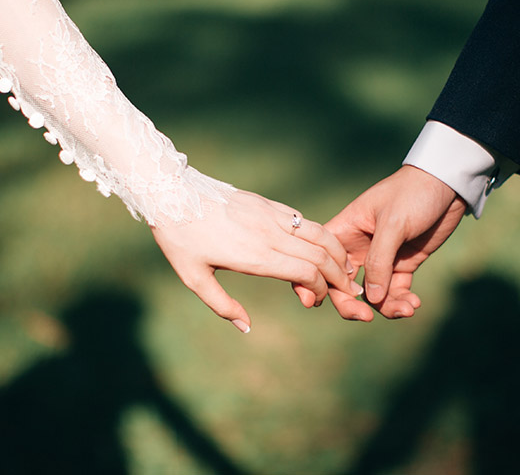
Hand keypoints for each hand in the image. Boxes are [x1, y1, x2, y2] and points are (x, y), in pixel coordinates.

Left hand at [151, 190, 363, 332]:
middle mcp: (269, 234)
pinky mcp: (268, 204)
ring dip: (338, 252)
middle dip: (340, 276)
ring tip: (346, 268)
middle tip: (348, 290)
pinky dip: (321, 235)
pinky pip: (303, 220)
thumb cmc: (180, 239)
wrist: (172, 192)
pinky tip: (323, 247)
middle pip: (321, 254)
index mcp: (255, 256)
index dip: (319, 289)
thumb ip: (222, 305)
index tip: (314, 301)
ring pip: (319, 233)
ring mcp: (271, 215)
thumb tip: (246, 328)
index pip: (306, 272)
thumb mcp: (194, 278)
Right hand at [320, 165, 465, 320]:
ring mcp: (381, 258)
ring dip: (386, 307)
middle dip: (352, 305)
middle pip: (343, 285)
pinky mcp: (403, 264)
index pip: (321, 261)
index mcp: (344, 231)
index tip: (320, 302)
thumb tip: (370, 299)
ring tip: (406, 309)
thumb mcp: (393, 224)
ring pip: (372, 294)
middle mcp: (358, 248)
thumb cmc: (413, 194)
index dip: (316, 282)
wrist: (448, 184)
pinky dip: (402, 301)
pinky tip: (414, 304)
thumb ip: (379, 261)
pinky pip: (396, 291)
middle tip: (366, 318)